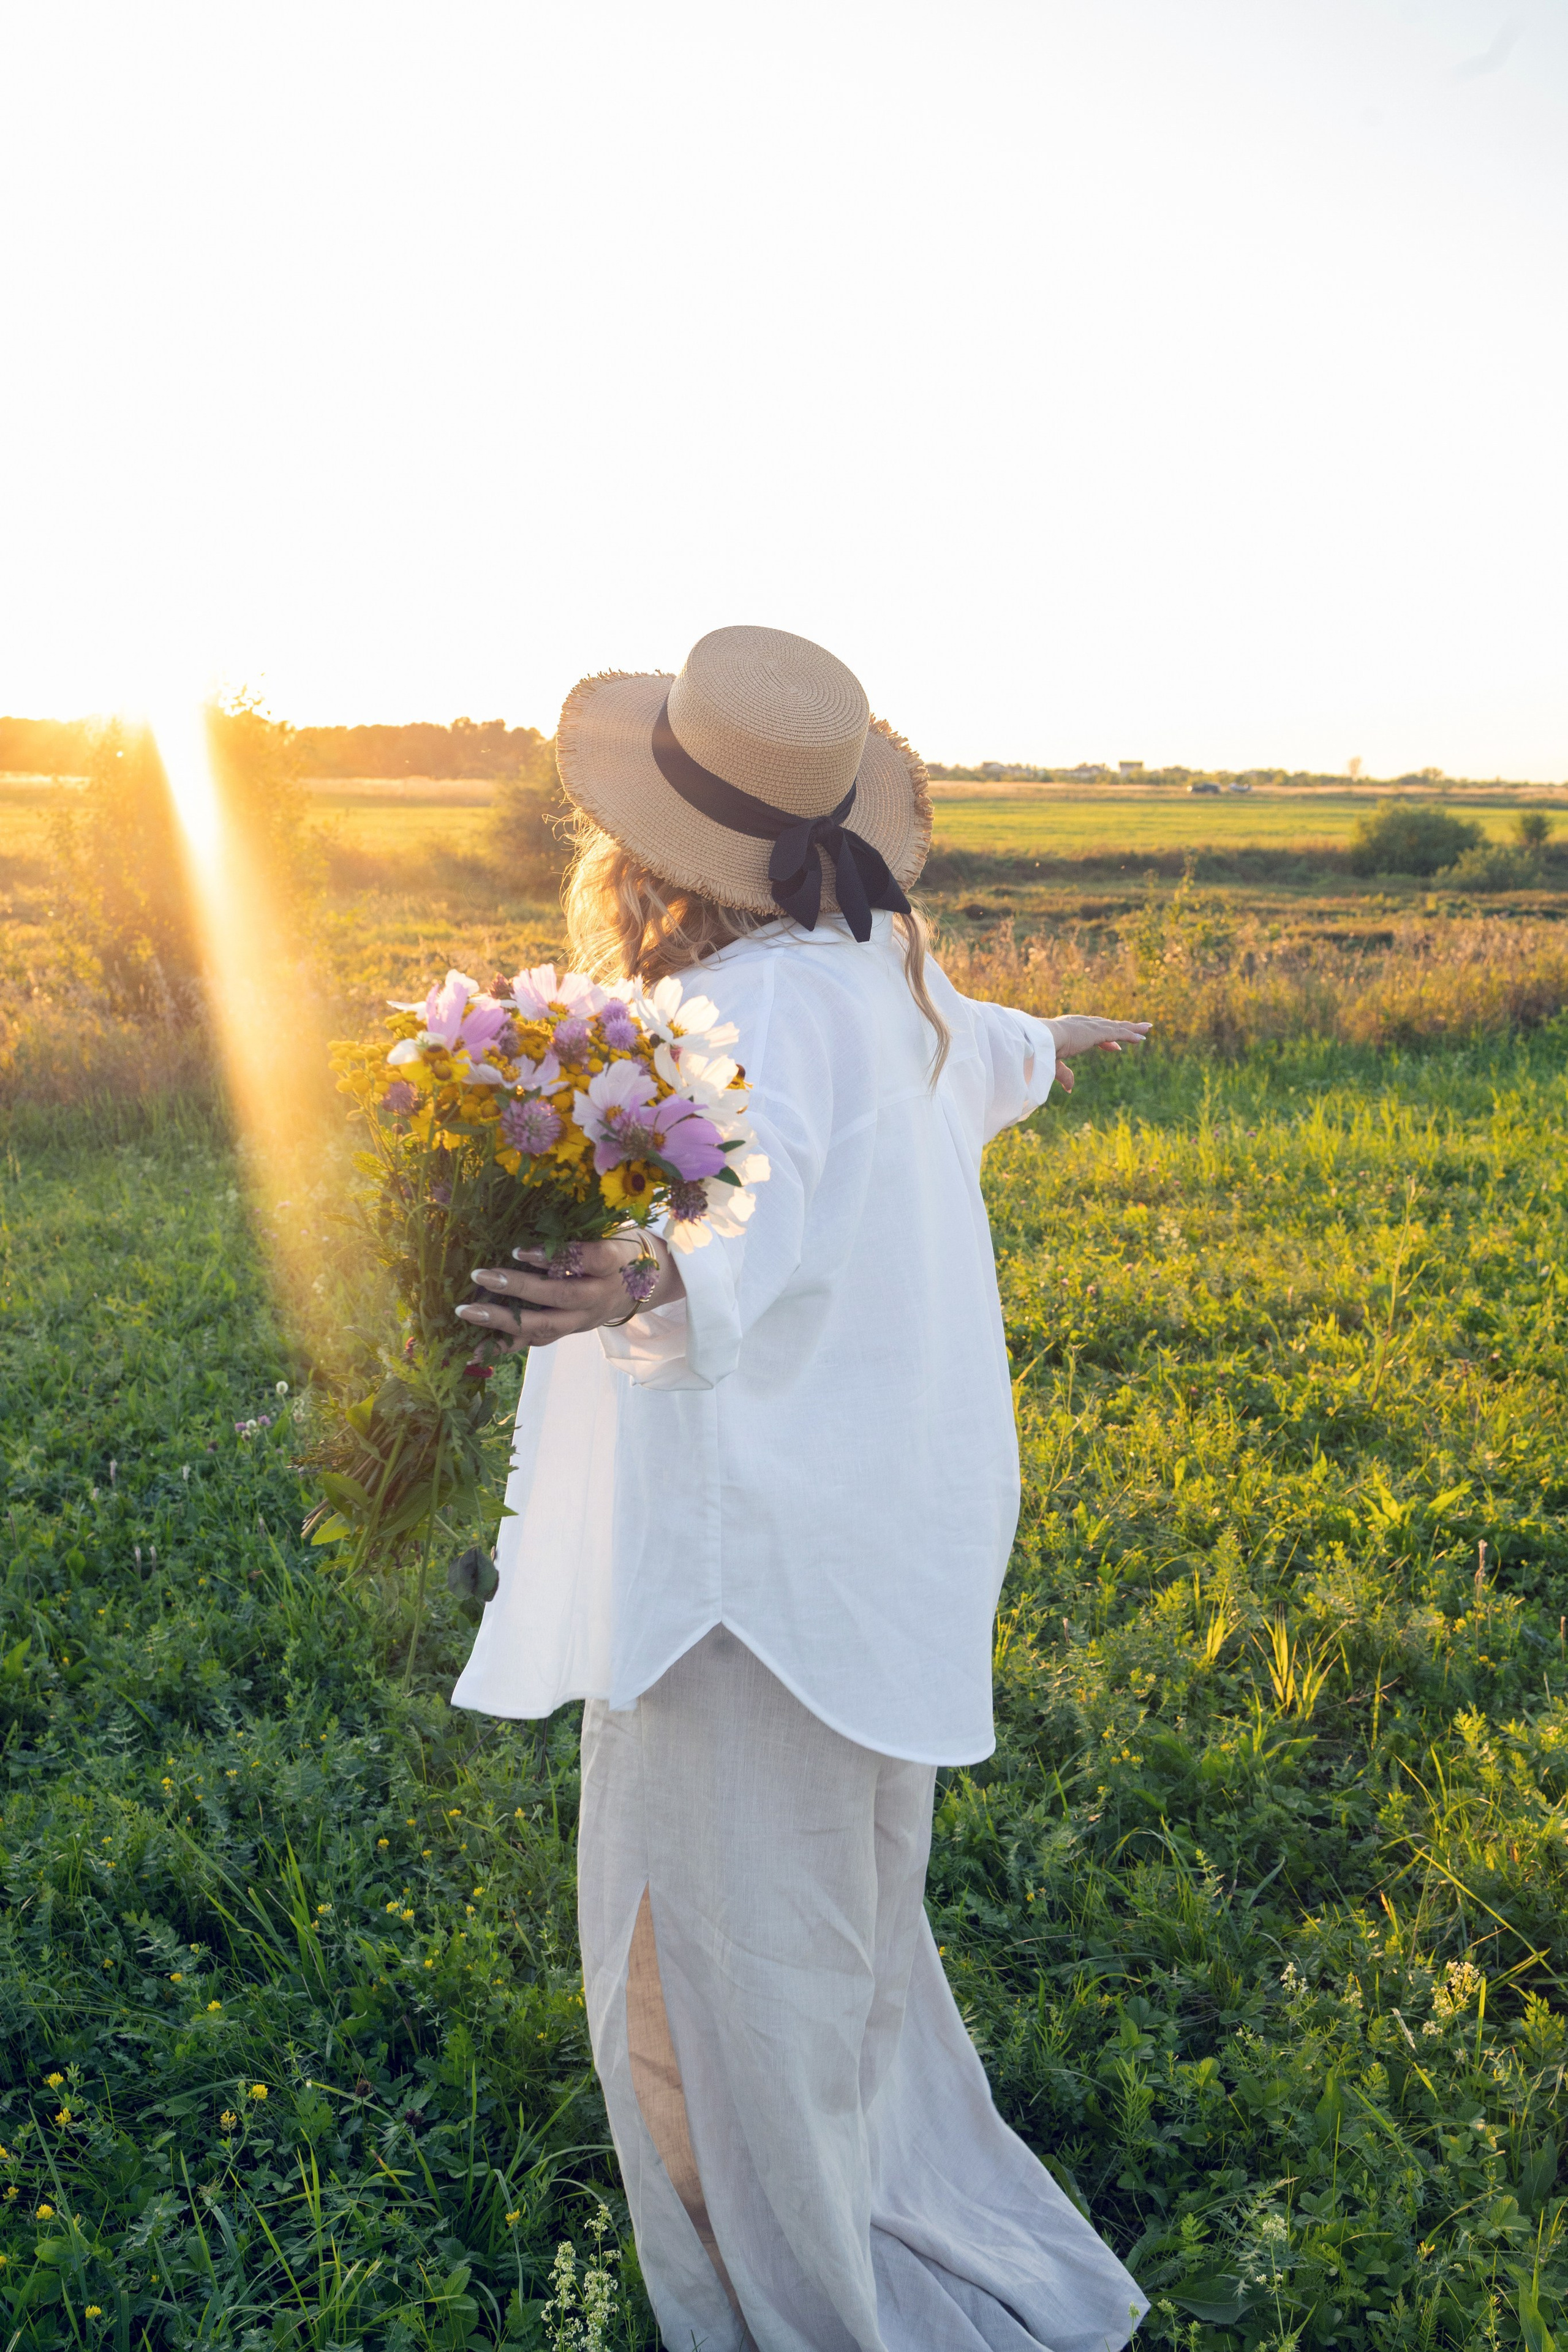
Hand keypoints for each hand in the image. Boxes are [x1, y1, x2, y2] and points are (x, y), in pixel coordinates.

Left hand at [456, 1234, 683, 1352]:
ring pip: (546, 1326)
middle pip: (561, 1295)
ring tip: (467, 1311)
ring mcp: (585, 1319)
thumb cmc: (618, 1247)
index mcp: (615, 1261)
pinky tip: (477, 1347)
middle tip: (481, 1276)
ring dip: (503, 1320)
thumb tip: (528, 1210)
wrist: (645, 1285)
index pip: (590, 1260)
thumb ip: (578, 1229)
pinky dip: (506, 1345)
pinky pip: (538, 1342)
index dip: (556, 1256)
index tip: (518, 1248)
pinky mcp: (571, 1331)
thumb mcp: (609, 1229)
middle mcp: (600, 1295)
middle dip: (518, 1288)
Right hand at [1045, 1014, 1150, 1094]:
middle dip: (1123, 1027)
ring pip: (1117, 1027)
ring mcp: (1091, 1027)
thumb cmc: (1042, 1051)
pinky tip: (1142, 1038)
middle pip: (1108, 1025)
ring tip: (1147, 1028)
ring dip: (1133, 1028)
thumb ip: (1064, 1075)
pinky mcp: (1097, 1032)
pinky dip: (1131, 1035)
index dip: (1105, 1040)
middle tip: (1137, 1029)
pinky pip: (1119, 1033)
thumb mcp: (1054, 1064)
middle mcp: (1082, 1024)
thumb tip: (1070, 1089)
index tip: (1115, 1047)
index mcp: (1070, 1028)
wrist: (1042, 1040)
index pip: (1092, 1032)